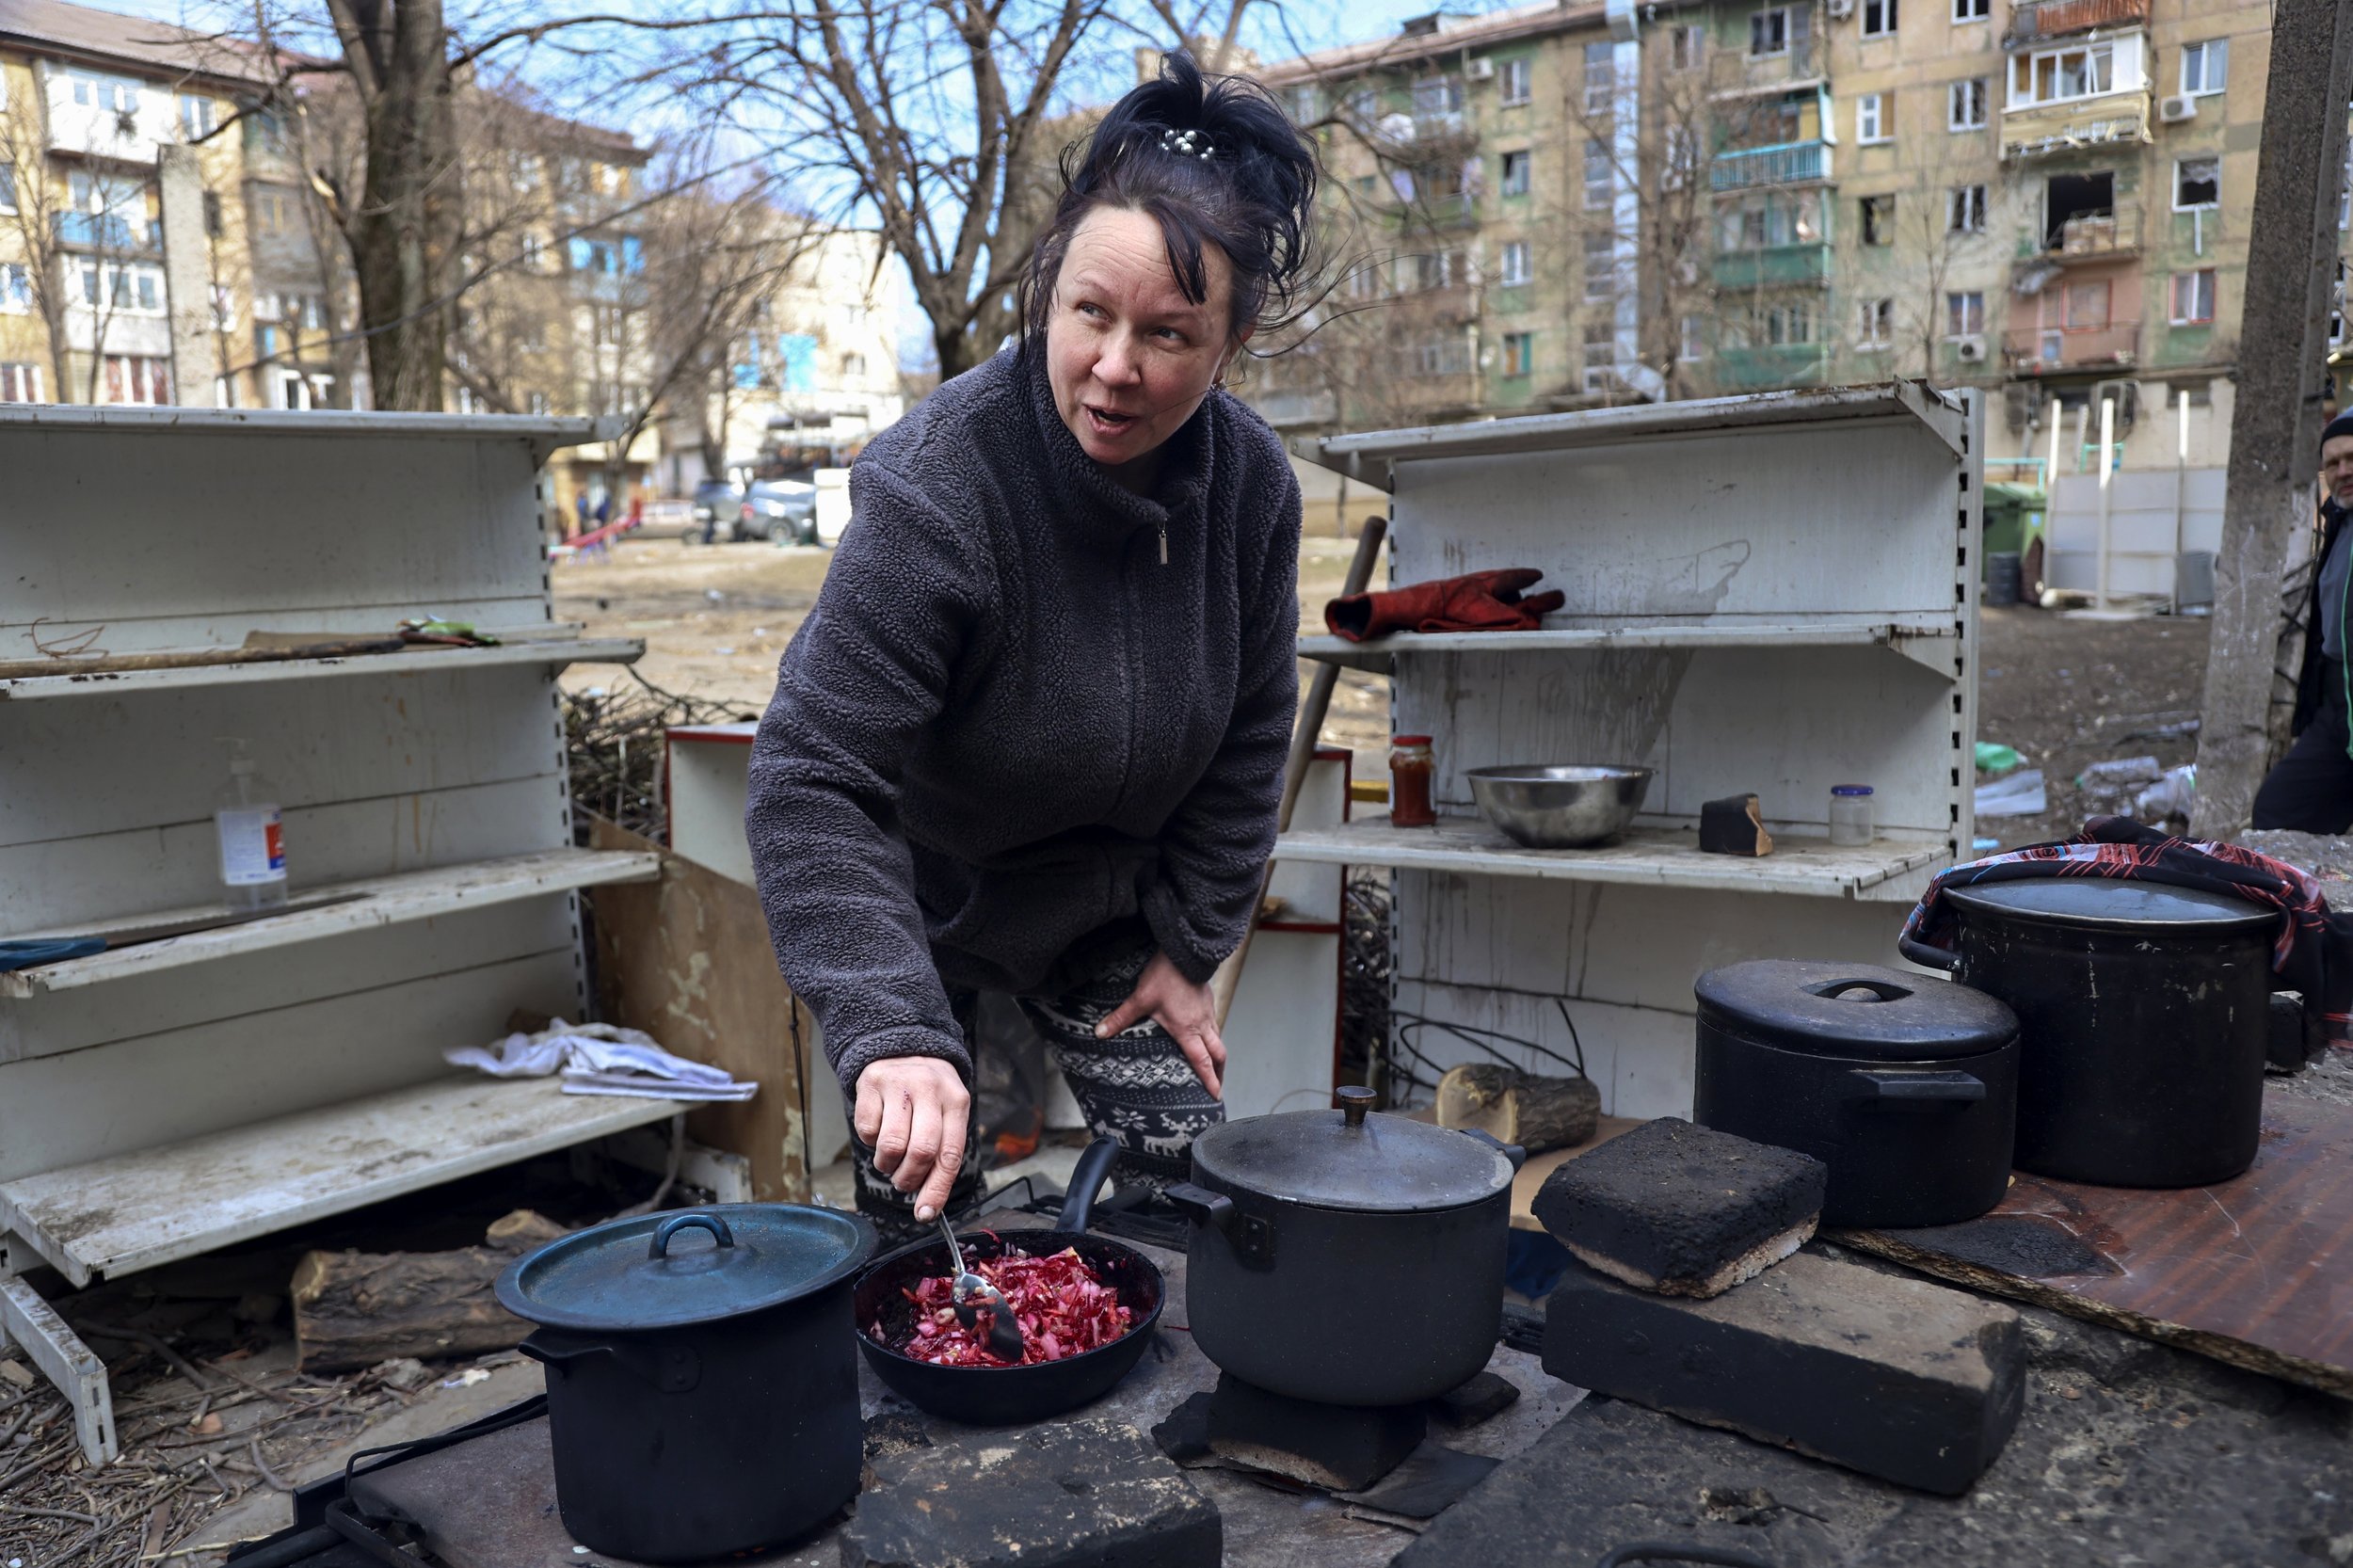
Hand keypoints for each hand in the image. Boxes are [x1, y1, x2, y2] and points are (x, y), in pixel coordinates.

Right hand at [853, 1055, 969, 1221]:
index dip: (937, 1189)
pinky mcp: (871, 1084)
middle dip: (909, 1178)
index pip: (950, 1154)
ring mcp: (900, 1085)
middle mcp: (930, 1090)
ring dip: (887, 1165)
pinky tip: (879, 1129)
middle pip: (921, 1151)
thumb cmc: (928, 1093)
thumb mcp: (946, 1113)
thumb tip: (927, 1204)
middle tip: (903, 1181)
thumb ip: (941, 1153)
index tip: (925, 1214)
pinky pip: (867, 1131)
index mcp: (956, 1101)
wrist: (903, 1046)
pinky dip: (870, 1142)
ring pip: (891, 1145)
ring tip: (890, 1159)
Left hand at [1093, 951, 1225, 1098]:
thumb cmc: (1165, 975)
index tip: (1215, 1095)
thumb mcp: (1140, 998)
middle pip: (1218, 1054)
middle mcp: (1202, 1024)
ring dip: (1217, 1055)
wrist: (1185, 952)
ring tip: (1213, 1065)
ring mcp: (1208, 1012)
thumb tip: (1100, 1032)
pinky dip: (1213, 1036)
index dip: (1209, 1080)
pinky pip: (1214, 1024)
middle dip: (1219, 1073)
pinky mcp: (1208, 1001)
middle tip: (1217, 1086)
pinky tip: (1204, 1035)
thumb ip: (1121, 1018)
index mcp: (1187, 1030)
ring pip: (1219, 1039)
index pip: (1202, 1061)